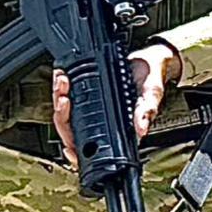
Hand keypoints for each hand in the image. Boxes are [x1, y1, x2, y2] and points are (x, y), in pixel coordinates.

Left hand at [48, 43, 176, 163]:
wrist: (150, 59)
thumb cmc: (152, 79)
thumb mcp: (152, 93)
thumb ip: (147, 110)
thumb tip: (141, 129)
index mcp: (116, 128)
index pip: (91, 148)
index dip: (77, 152)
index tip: (69, 148)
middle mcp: (101, 121)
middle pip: (70, 128)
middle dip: (62, 113)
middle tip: (65, 97)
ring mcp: (92, 108)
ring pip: (64, 112)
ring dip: (58, 96)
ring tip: (63, 80)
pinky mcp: (87, 93)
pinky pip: (67, 95)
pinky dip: (61, 87)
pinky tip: (62, 74)